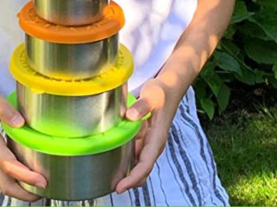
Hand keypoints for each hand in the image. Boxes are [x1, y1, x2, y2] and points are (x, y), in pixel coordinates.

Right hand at [0, 83, 46, 201]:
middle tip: (46, 191)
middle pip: (5, 184)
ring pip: (3, 182)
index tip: (42, 181)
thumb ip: (6, 111)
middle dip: (25, 193)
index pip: (8, 165)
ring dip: (21, 189)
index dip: (26, 176)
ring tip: (40, 186)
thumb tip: (21, 123)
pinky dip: (15, 180)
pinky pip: (1, 174)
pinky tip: (29, 174)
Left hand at [115, 78, 179, 193]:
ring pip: (137, 165)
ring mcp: (147, 143)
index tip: (121, 187)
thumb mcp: (153, 95)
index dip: (133, 178)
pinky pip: (133, 155)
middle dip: (129, 182)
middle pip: (142, 170)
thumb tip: (130, 117)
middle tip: (111, 188)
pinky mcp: (142, 139)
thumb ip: (142, 105)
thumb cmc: (161, 92)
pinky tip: (112, 166)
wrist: (168, 89)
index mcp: (157, 138)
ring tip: (108, 182)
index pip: (145, 164)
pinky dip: (125, 164)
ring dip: (126, 175)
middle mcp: (153, 144)